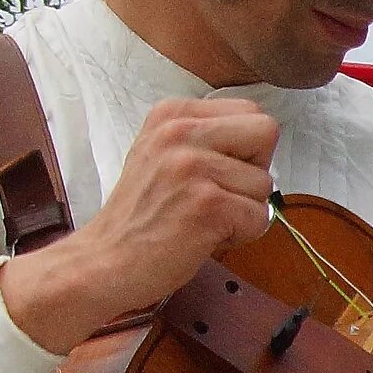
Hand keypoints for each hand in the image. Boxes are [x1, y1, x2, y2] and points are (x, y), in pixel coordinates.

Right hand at [0, 97, 277, 354]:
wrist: (106, 259)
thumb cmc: (143, 214)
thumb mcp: (163, 153)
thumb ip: (207, 138)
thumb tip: (262, 143)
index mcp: (172, 113)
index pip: (251, 112)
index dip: (247, 148)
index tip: (215, 172)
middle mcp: (180, 130)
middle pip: (266, 133)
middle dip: (255, 169)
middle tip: (218, 195)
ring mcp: (193, 165)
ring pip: (265, 182)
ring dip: (244, 209)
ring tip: (202, 218)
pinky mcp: (207, 203)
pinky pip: (260, 216)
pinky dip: (241, 234)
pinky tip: (204, 236)